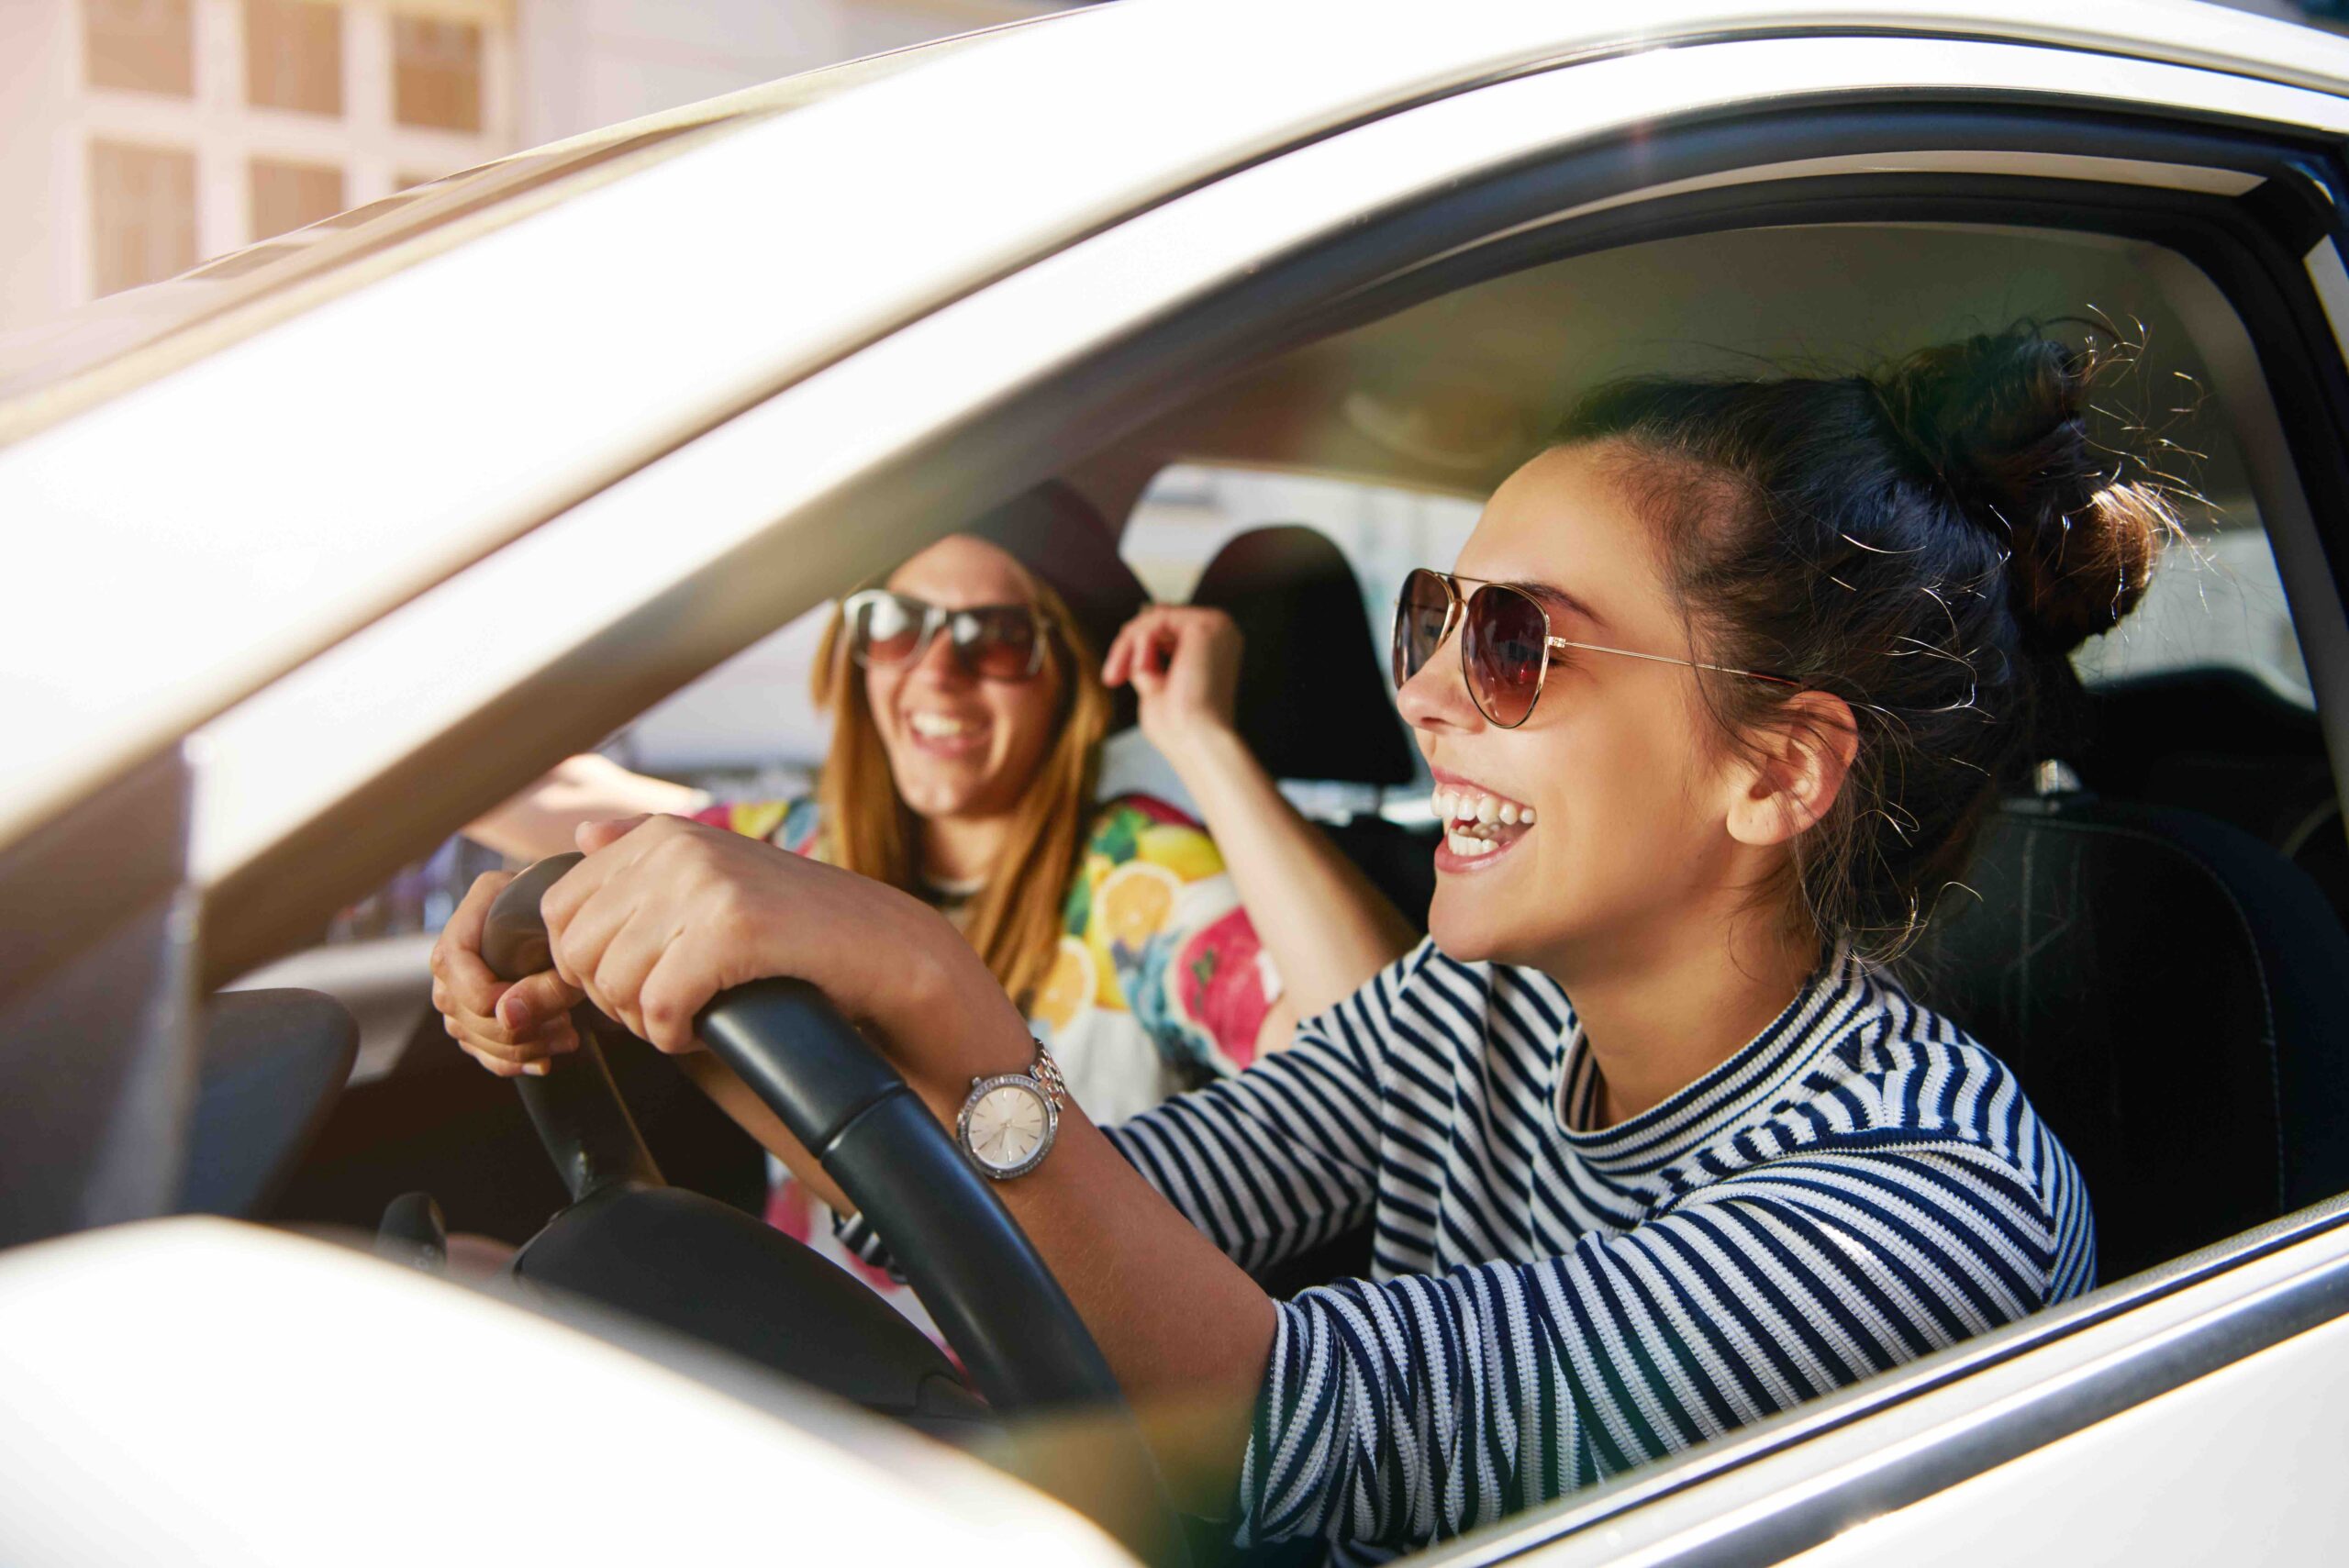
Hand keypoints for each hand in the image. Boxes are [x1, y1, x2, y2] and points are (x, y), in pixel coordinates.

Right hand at [428, 870, 585, 1077]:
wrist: (580, 919)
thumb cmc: (579, 918)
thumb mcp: (569, 941)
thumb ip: (544, 978)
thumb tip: (508, 1016)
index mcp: (474, 913)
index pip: (451, 961)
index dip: (485, 993)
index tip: (531, 1002)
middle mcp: (455, 951)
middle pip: (459, 1006)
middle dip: (514, 1028)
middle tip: (565, 1024)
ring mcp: (458, 985)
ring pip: (469, 1034)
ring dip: (521, 1047)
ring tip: (566, 1037)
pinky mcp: (472, 1014)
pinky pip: (478, 1050)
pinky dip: (512, 1062)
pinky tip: (544, 1060)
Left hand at [539, 814, 1027, 1091]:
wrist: (883, 947)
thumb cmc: (798, 926)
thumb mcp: (718, 873)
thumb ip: (645, 853)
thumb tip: (582, 835)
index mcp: (660, 833)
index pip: (557, 910)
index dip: (585, 963)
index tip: (637, 982)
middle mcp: (673, 847)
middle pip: (574, 951)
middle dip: (610, 996)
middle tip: (665, 1006)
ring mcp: (702, 884)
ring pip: (611, 985)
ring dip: (645, 1021)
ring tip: (693, 1014)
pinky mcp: (731, 930)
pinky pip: (657, 1009)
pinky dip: (676, 1035)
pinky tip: (707, 1027)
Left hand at [1102, 605, 1242, 754]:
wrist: (1198, 742)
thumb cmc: (1180, 728)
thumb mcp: (1155, 687)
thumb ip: (1149, 661)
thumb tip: (1136, 638)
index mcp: (1213, 649)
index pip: (1166, 632)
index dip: (1134, 649)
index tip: (1113, 678)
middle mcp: (1220, 634)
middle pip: (1158, 621)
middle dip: (1126, 646)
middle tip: (1111, 677)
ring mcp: (1216, 626)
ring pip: (1154, 618)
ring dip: (1128, 646)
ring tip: (1120, 676)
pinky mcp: (1206, 625)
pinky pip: (1158, 619)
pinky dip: (1139, 642)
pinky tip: (1140, 669)